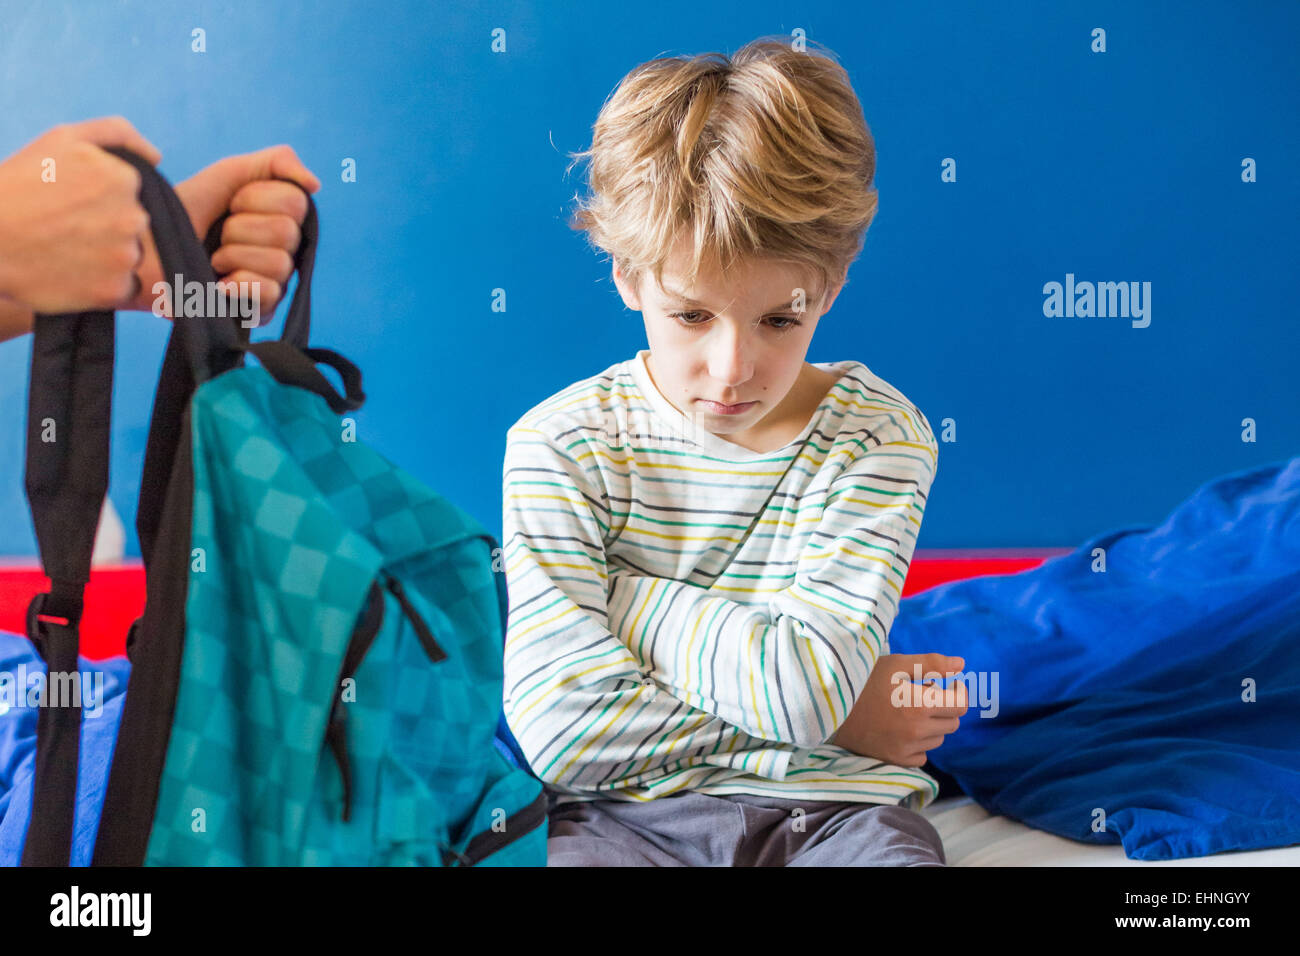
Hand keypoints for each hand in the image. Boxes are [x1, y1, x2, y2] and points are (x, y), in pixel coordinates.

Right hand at [0, 116, 161, 312]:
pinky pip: (121, 287)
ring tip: (63, 249)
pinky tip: (70, 272)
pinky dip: (101, 284)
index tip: (70, 204)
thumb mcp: (63, 139)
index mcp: (126, 179)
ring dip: (105, 256)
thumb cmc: (18, 184)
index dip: (100, 201)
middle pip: (132, 227)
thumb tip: (157, 158)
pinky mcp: (114, 290)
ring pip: (129, 257)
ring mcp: (126, 255)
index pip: (132, 196)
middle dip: (105, 227)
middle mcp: (134, 217)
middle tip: (63, 228)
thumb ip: (117, 135)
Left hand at [131, 145, 321, 318]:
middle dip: (241, 228)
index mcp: (283, 218)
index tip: (230, 204)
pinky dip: (237, 285)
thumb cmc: (185, 210)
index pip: (296, 202)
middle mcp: (285, 251)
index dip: (255, 198)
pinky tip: (219, 284)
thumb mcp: (230, 174)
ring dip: (234, 256)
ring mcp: (275, 282)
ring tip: (213, 260)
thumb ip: (276, 163)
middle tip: (218, 234)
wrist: (144, 248)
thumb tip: (316, 185)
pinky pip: (269, 292)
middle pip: (287, 232)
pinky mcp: (260, 311)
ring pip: (279, 263)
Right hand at [829, 653, 968, 766]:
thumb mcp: (896, 664)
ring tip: (908, 710)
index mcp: (919, 705)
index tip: (950, 684)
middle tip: (924, 694)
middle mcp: (916, 731)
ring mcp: (905, 748)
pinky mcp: (895, 760)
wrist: (829, 707)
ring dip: (931, 725)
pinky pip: (922, 755)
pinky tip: (900, 729)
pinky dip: (918, 743)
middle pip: (952, 722)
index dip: (959, 691)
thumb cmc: (863, 680)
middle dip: (944, 707)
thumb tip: (962, 665)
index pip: (960, 705)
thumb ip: (932, 664)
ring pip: (937, 738)